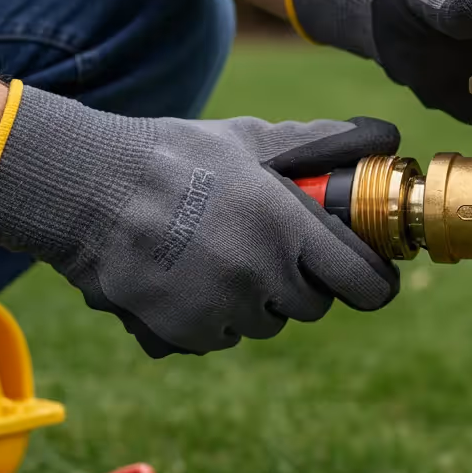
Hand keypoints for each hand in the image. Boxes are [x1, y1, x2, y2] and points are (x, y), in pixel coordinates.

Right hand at [0, 84, 399, 356]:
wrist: (87, 191)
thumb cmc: (176, 158)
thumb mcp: (252, 141)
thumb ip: (321, 144)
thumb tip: (384, 136)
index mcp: (288, 227)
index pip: (363, 283)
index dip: (373, 283)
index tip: (371, 280)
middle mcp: (262, 275)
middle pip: (313, 306)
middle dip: (302, 283)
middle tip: (273, 250)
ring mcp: (223, 308)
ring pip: (267, 323)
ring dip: (257, 301)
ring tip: (221, 256)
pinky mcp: (187, 332)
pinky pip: (222, 336)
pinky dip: (215, 317)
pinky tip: (191, 278)